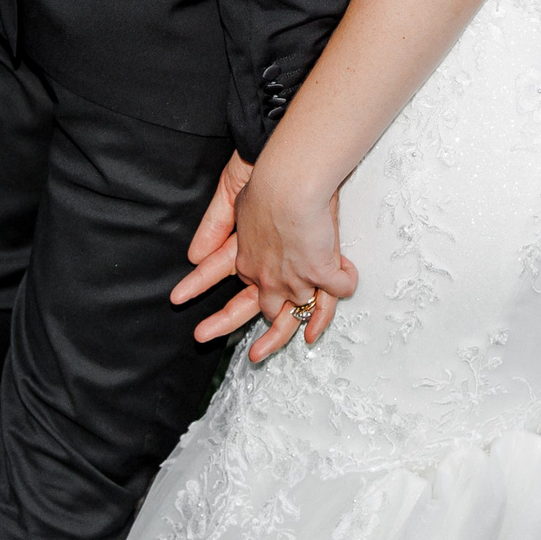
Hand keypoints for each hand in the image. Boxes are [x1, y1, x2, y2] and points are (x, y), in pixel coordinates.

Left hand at [175, 163, 356, 361]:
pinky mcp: (322, 273)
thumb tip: (195, 256)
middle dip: (265, 337)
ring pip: (302, 312)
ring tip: (310, 339)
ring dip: (312, 322)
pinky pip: (339, 291)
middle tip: (256, 355)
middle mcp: (270, 278)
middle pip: (267, 314)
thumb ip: (216, 228)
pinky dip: (344, 285)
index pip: (242, 293)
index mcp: (248, 262)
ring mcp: (296, 280)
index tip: (207, 334)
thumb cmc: (265, 186)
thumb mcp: (233, 206)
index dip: (230, 314)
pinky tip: (345, 283)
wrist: (289, 184)